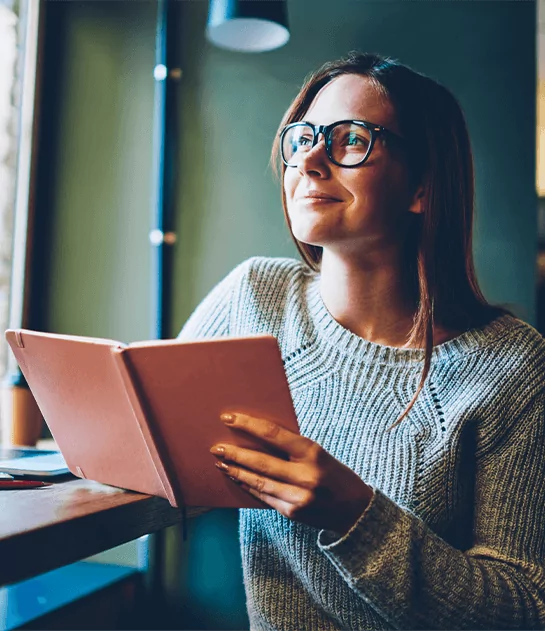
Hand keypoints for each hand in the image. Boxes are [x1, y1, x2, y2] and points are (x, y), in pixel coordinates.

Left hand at [210, 412, 373, 534]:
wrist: (356, 511)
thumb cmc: (335, 475)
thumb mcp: (319, 454)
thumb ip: (293, 447)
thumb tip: (257, 436)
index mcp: (313, 452)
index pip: (273, 434)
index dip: (248, 425)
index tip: (229, 419)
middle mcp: (305, 475)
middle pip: (261, 461)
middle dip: (235, 453)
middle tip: (216, 447)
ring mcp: (298, 497)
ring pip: (258, 481)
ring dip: (237, 471)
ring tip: (221, 462)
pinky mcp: (293, 513)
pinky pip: (264, 497)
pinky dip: (248, 486)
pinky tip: (237, 478)